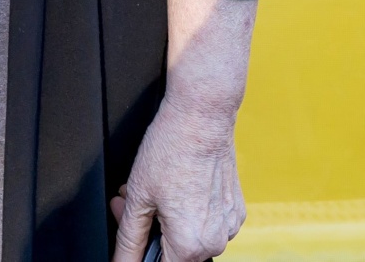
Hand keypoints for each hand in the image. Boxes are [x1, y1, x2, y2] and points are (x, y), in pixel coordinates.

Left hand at [110, 97, 244, 261]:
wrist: (202, 116)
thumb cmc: (171, 149)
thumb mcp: (139, 196)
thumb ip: (128, 238)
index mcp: (190, 244)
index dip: (140, 247)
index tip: (133, 225)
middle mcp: (216, 241)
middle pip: (175, 251)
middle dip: (151, 229)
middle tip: (133, 201)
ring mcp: (230, 225)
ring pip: (191, 236)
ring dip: (170, 219)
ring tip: (156, 189)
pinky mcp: (236, 209)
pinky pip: (209, 222)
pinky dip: (191, 210)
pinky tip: (180, 185)